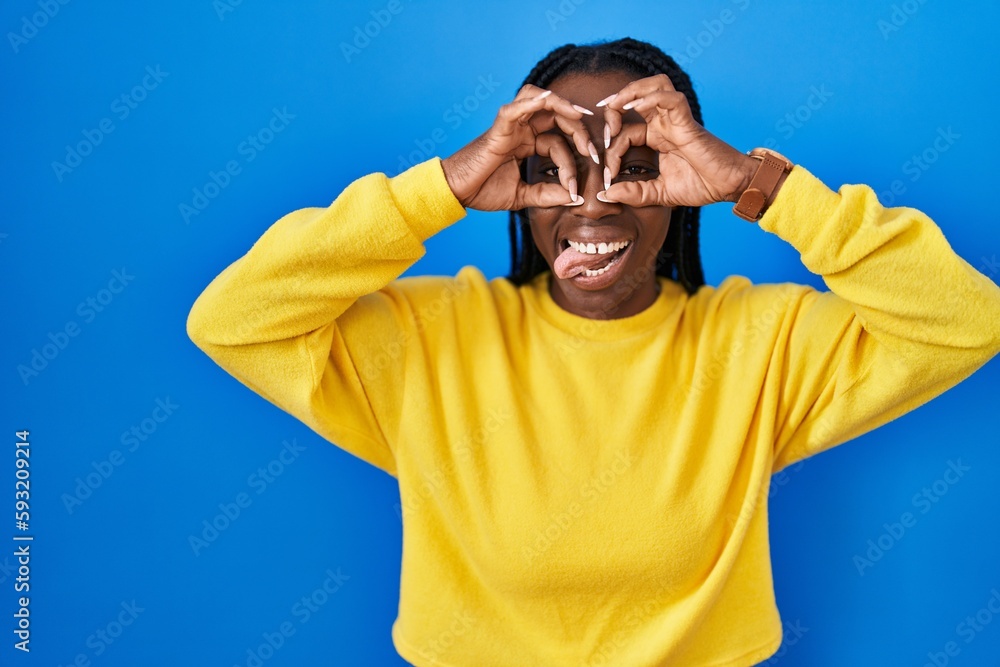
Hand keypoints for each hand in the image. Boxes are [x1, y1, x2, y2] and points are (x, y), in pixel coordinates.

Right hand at [441, 85, 596, 210]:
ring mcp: (510, 126)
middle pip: (556, 116)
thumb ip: (547, 194)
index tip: (577, 187)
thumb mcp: (522, 196)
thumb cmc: (483, 191)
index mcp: (526, 143)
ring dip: (561, 105)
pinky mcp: (498, 129)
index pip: (558, 142)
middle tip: (592, 150)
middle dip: (577, 129)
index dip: (573, 160)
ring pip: (539, 100)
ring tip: (578, 116)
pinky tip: (548, 101)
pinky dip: (531, 102)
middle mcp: (520, 130)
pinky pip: (514, 108)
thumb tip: (575, 197)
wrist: (456, 193)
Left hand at [598, 74, 758, 206]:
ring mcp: (677, 120)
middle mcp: (665, 124)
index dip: (611, 148)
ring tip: (615, 106)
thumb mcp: (659, 194)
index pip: (626, 131)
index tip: (607, 174)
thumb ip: (634, 193)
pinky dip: (652, 98)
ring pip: (654, 86)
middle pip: (636, 96)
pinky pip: (671, 99)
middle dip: (614, 107)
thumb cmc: (701, 185)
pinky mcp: (688, 122)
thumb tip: (605, 195)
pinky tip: (634, 107)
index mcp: (657, 137)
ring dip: (631, 91)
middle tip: (604, 128)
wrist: (730, 187)